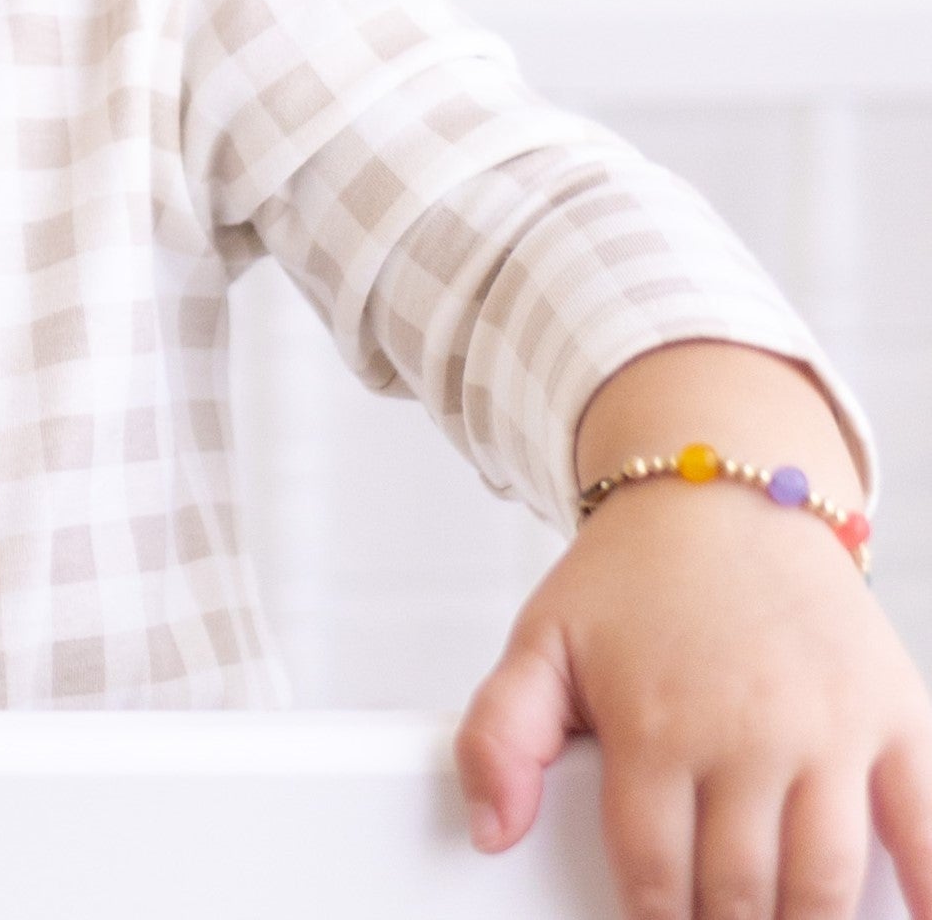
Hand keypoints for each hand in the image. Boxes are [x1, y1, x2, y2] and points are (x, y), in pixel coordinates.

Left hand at [456, 479, 931, 917]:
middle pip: (741, 892)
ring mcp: (830, 730)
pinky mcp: (895, 716)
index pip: (653, 873)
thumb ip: (499, 734)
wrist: (723, 498)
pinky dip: (929, 886)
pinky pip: (927, 823)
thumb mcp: (541, 640)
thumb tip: (491, 832)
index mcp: (656, 723)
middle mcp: (748, 733)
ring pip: (825, 881)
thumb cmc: (632, 579)